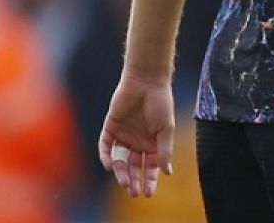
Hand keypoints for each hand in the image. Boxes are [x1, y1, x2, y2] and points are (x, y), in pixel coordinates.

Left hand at [98, 72, 174, 197]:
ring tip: (125, 183)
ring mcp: (124, 136)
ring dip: (121, 172)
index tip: (149, 193)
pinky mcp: (111, 127)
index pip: (150, 167)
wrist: (146, 81)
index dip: (150, 180)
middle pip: (134, 167)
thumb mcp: (166, 129)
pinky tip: (111, 165)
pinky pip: (106, 146)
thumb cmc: (161, 103)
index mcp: (153, 144)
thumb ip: (165, 150)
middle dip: (134, 180)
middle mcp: (138, 142)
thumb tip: (167, 172)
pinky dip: (106, 156)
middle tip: (134, 192)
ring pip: (120, 160)